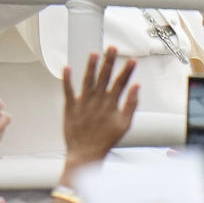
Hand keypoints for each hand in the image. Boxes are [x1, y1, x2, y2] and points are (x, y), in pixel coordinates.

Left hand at [62, 47, 139, 167]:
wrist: (86, 153)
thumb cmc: (106, 140)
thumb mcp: (125, 124)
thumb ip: (131, 105)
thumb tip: (137, 87)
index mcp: (110, 105)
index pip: (120, 83)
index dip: (127, 71)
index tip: (132, 60)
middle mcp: (97, 101)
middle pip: (104, 77)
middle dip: (109, 62)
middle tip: (112, 48)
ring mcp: (83, 103)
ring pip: (88, 81)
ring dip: (91, 66)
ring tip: (94, 54)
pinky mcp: (70, 107)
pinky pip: (68, 91)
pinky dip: (67, 80)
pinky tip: (66, 68)